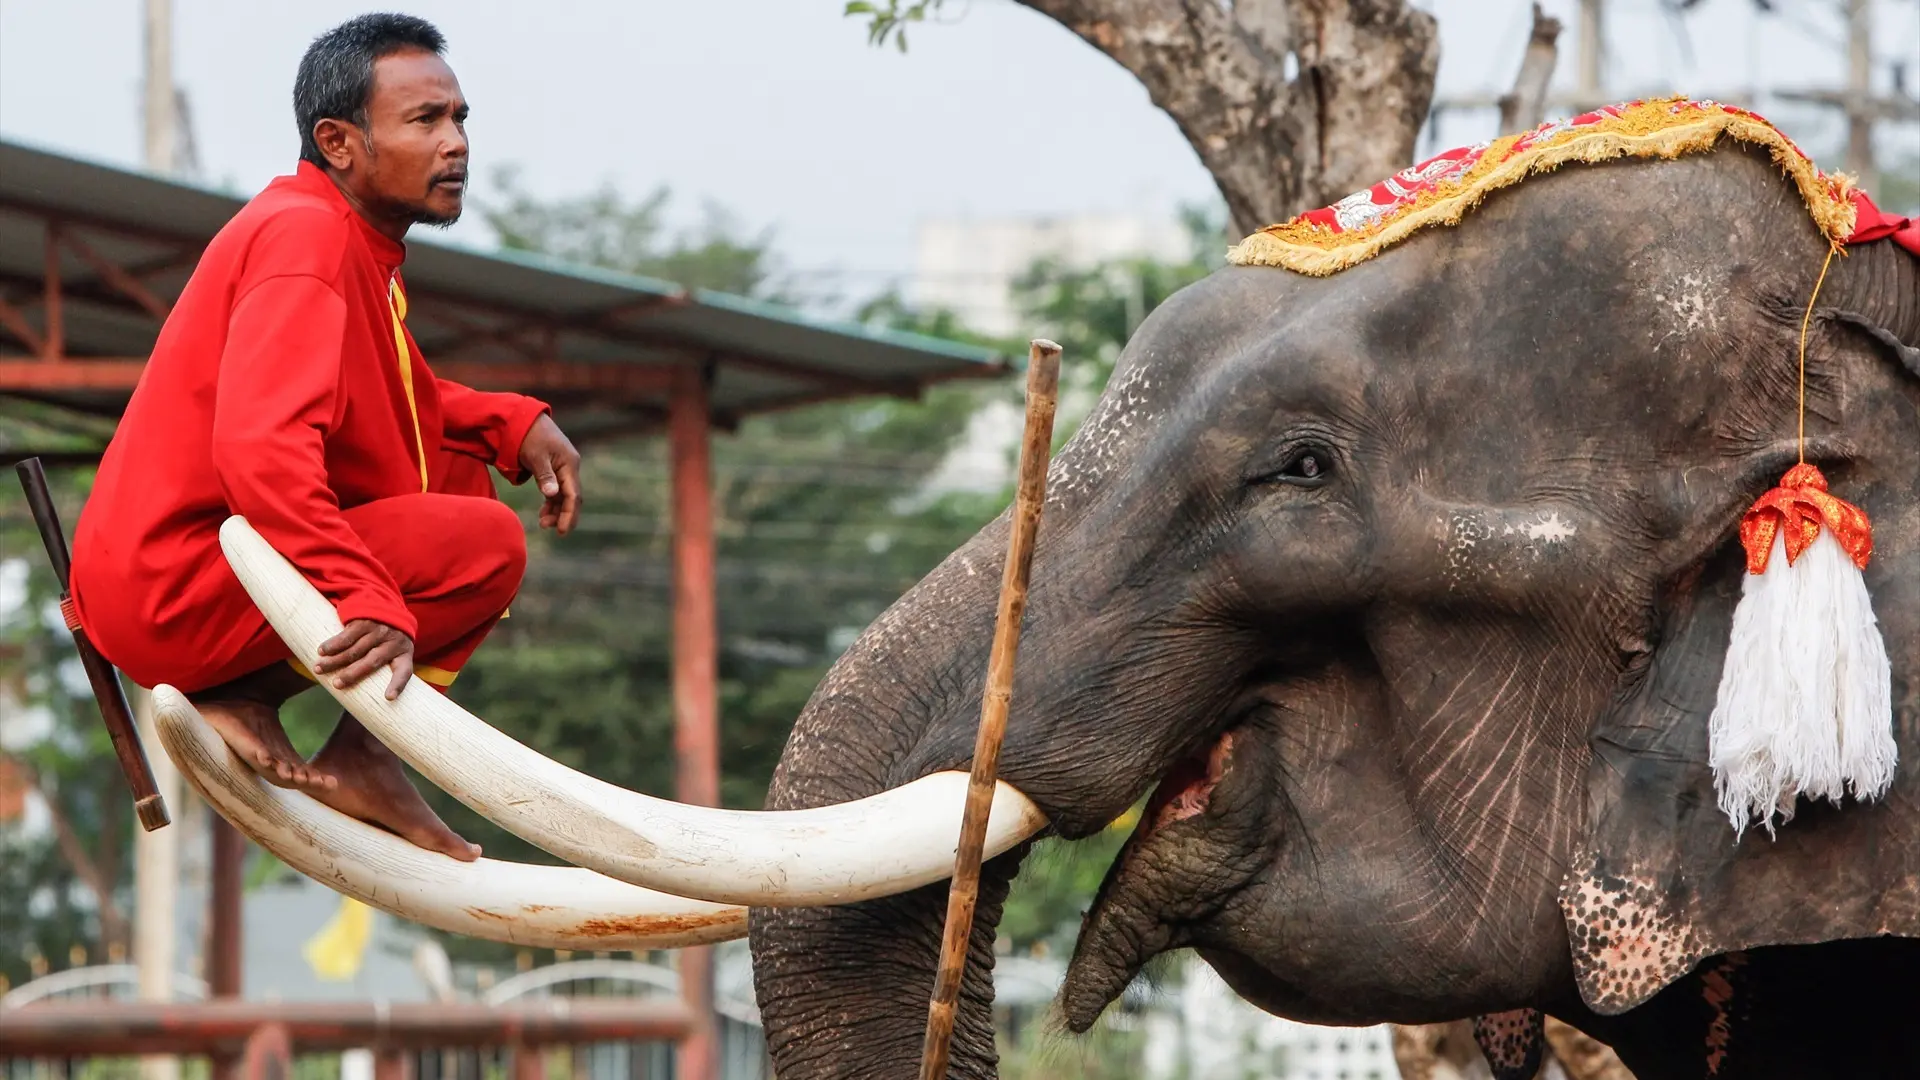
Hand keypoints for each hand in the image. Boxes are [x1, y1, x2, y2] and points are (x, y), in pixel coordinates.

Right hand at [313, 619, 415, 699]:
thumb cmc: (388, 635)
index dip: (397, 685)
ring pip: (354, 650)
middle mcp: (392, 642)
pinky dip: (333, 644)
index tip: (389, 698)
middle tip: (336, 684)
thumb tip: (371, 697)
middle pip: (371, 662)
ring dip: (335, 661)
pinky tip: (322, 651)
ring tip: (319, 669)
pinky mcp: (364, 621)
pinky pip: (347, 635)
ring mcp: (378, 631)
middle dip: (352, 674)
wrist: (385, 601)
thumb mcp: (397, 648)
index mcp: (404, 652)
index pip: (404, 672)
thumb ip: (387, 665)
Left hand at [518, 413, 582, 534]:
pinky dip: (551, 502)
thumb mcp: (535, 456)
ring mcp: (562, 469)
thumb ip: (545, 476)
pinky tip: (543, 512)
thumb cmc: (529, 436)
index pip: (573, 495)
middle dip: (563, 515)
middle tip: (548, 528)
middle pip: (571, 497)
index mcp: (569, 464)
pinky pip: (556, 490)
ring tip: (543, 523)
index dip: (569, 514)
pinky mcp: (553, 470)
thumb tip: (552, 494)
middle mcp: (569, 467)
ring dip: (555, 510)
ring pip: (563, 495)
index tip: (562, 531)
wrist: (522, 419)